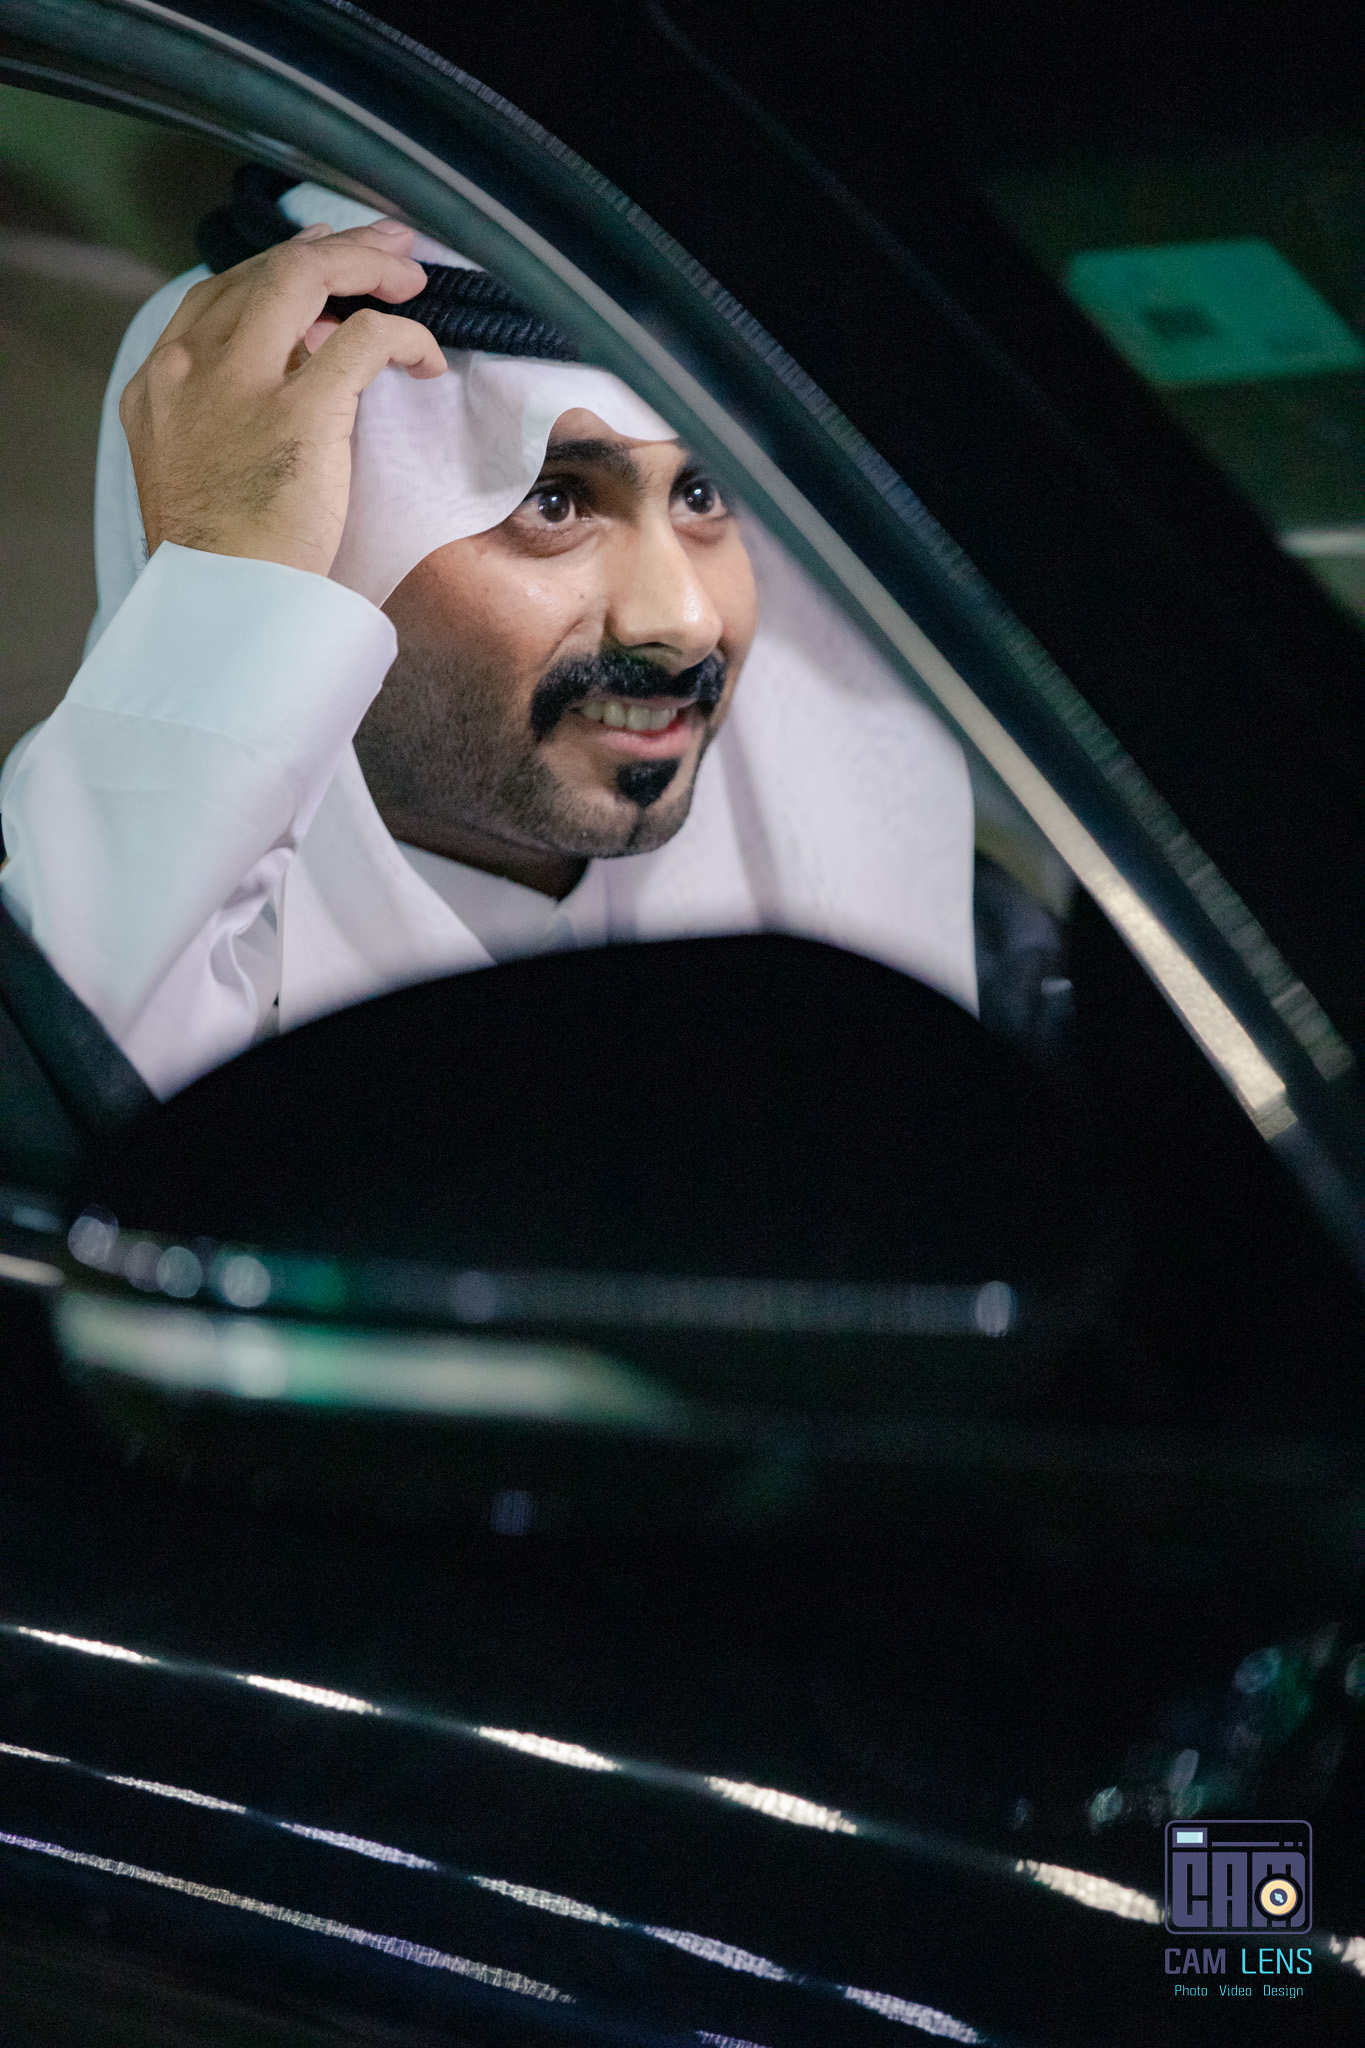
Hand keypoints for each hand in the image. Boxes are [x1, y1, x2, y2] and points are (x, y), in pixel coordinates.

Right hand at [119, 220, 445, 577]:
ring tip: (410, 279)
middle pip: (266, 272)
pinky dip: (404, 338)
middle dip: (335, 249)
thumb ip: (225, 416)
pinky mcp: (301, 410)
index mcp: (159, 383)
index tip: (323, 256)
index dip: (278, 268)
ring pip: (306, 277)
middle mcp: (191, 367)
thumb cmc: (219, 559)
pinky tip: (424, 360)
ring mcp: (243, 383)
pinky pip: (365, 340)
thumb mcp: (193, 471)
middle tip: (387, 250)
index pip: (218, 295)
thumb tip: (296, 374)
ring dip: (366, 267)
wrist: (219, 606)